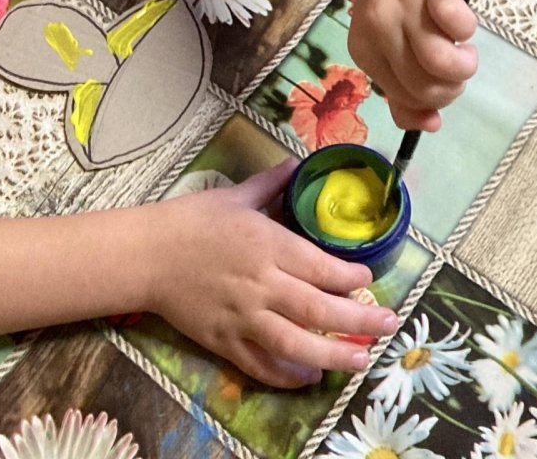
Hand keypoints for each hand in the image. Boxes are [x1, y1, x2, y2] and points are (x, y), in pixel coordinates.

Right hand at [146, 161, 398, 386]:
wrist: (147, 255)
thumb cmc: (192, 221)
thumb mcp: (235, 195)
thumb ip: (272, 183)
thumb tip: (299, 162)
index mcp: (266, 244)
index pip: (319, 266)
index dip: (350, 277)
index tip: (368, 280)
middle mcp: (260, 283)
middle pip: (318, 308)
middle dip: (359, 319)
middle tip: (389, 324)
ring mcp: (243, 316)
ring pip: (295, 342)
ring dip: (333, 354)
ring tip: (362, 360)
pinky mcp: (224, 341)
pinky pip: (262, 364)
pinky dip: (288, 373)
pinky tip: (311, 376)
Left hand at [346, 0, 477, 130]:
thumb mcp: (386, 45)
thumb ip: (402, 90)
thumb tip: (431, 126)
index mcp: (365, 51)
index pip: (404, 100)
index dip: (431, 102)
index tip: (441, 83)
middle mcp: (381, 30)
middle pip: (424, 88)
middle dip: (451, 89)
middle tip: (457, 69)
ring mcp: (407, 6)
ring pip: (440, 63)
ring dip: (463, 67)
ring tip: (466, 52)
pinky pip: (457, 23)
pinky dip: (465, 30)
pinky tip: (461, 21)